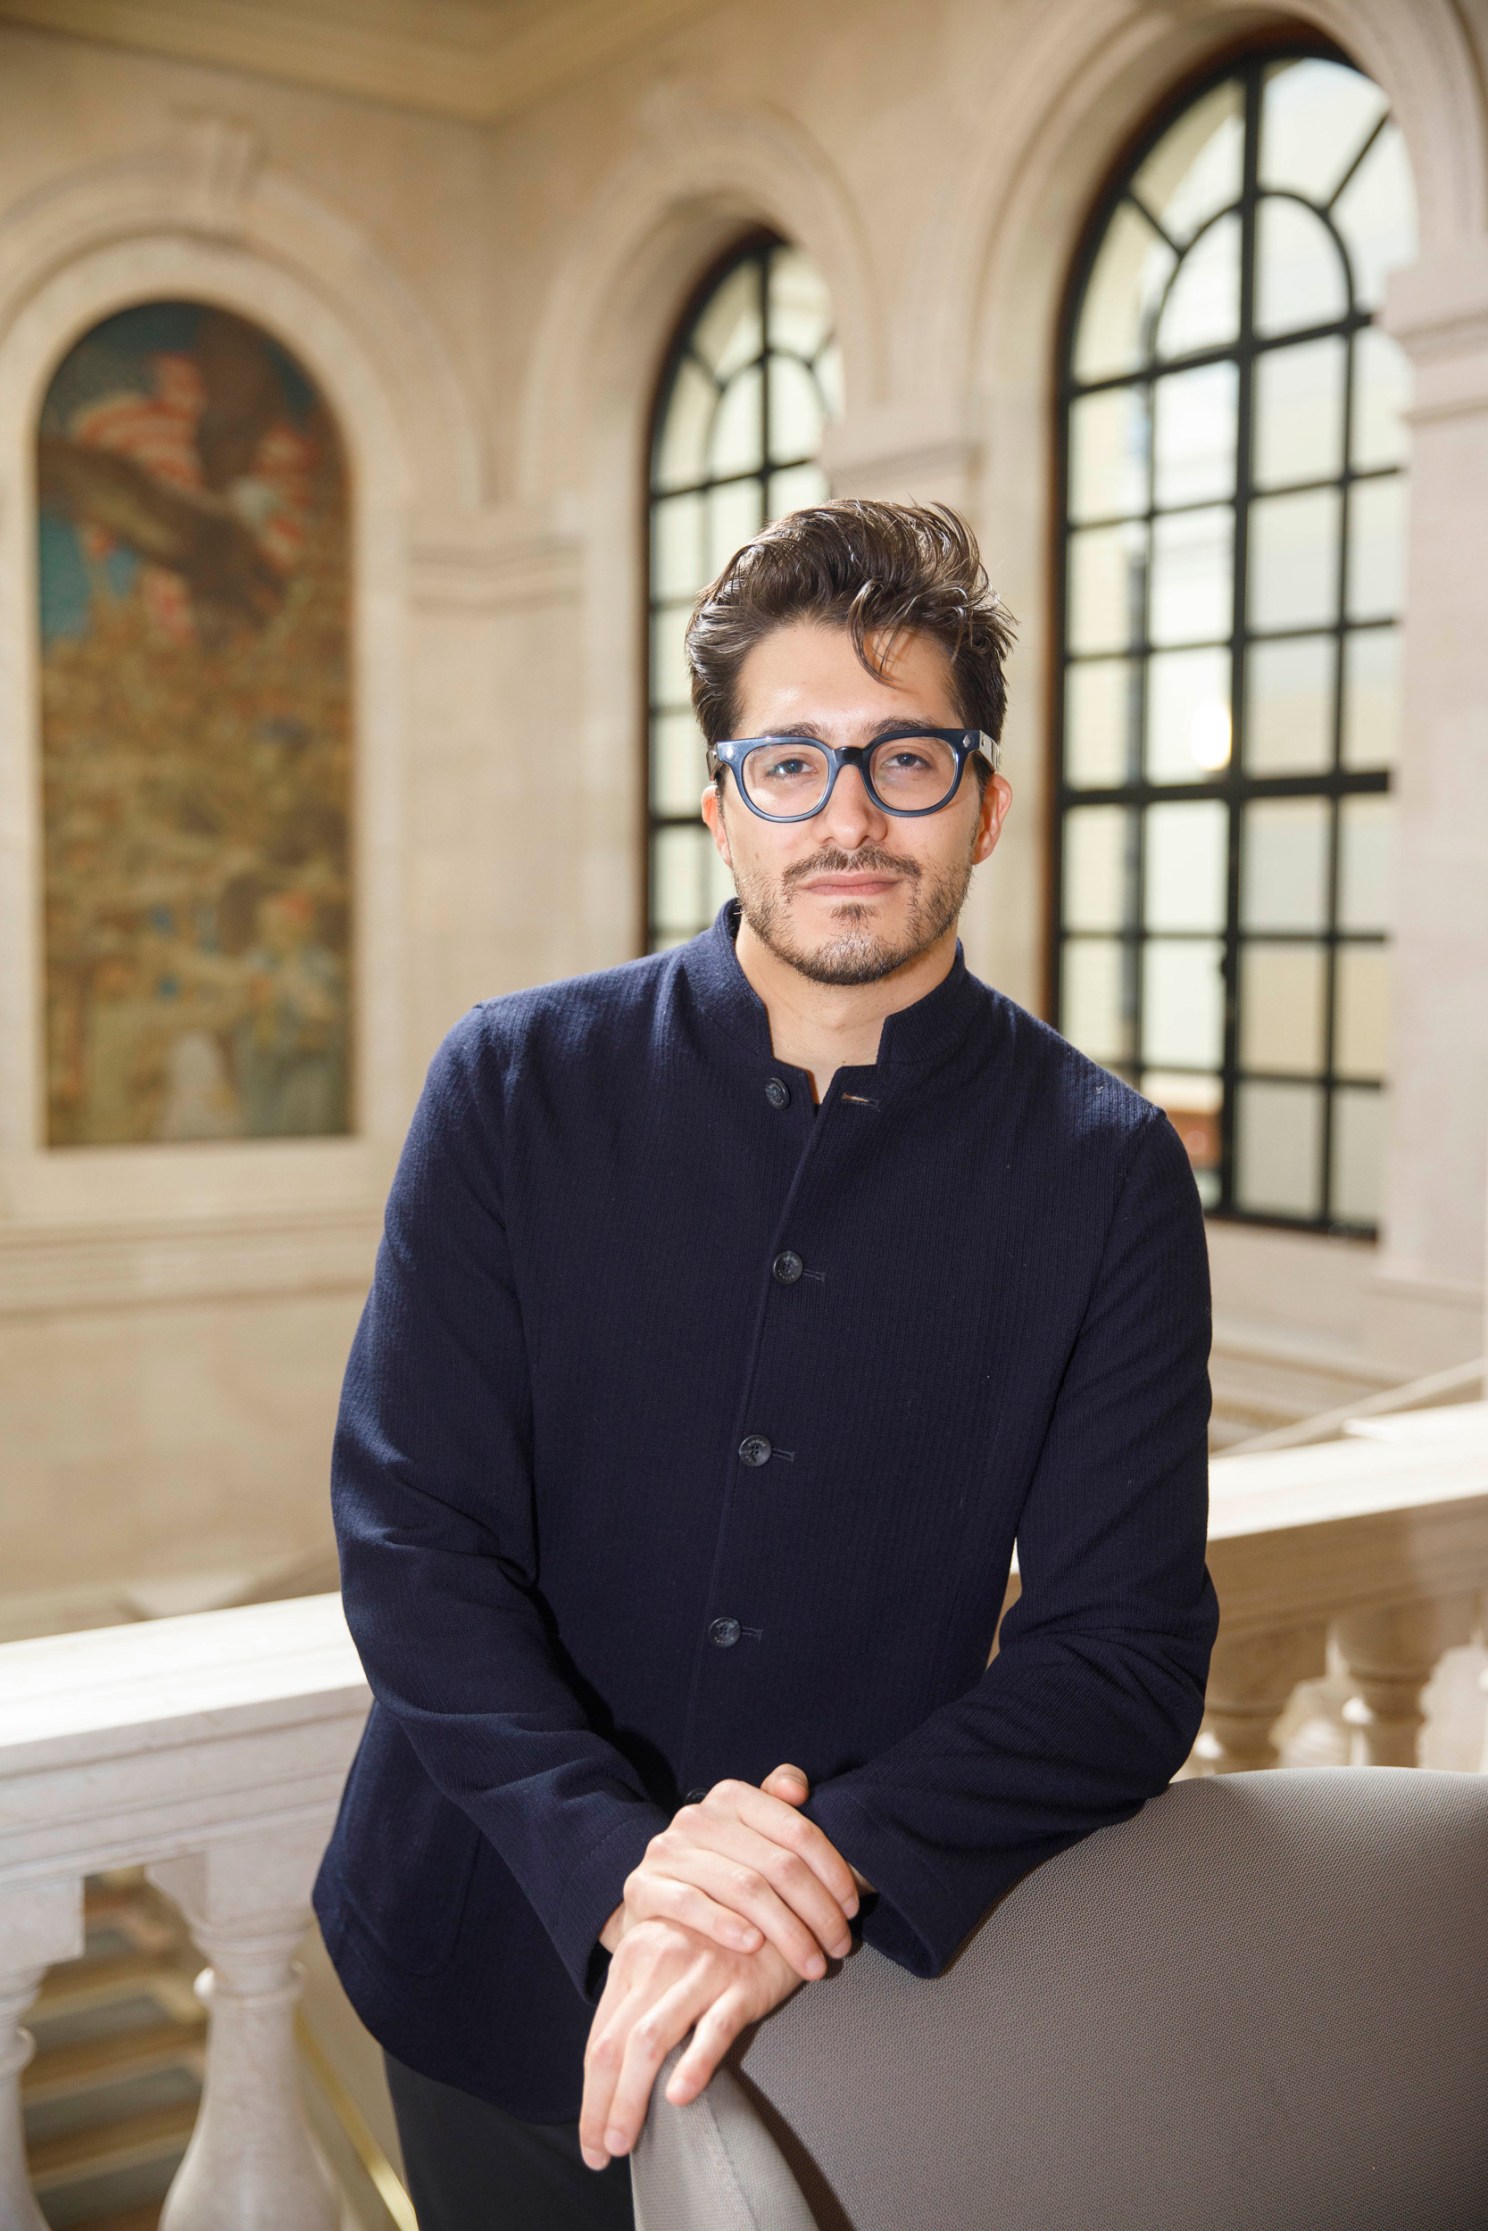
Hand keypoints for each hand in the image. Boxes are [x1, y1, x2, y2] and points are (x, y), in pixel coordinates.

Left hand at [580, 1917, 799, 2169]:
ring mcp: (700, 1970)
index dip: (590, 2095)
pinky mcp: (742, 1983)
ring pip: (650, 2040)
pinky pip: (714, 2028)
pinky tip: (679, 2096)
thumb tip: (613, 2068)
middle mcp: (659, 1958)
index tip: (590, 2137)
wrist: (779, 1898)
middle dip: (600, 2106)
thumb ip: (642, 1997)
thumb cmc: (720, 1936)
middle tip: (599, 2152)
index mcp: (634, 1953)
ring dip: (630, 2098)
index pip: (599, 2038)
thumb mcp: (670, 1954)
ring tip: (623, 2140)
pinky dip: (693, 2063)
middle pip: (614, 2044)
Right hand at [601, 1764, 858, 1981]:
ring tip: (811, 1962)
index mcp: (733, 1797)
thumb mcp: (749, 1833)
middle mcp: (699, 1816)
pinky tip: (753, 1946)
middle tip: (840, 1945)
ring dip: (786, 1931)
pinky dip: (726, 1925)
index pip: (797, 1832)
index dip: (833, 1871)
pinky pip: (691, 1904)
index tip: (853, 1909)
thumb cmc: (718, 1868)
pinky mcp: (643, 1886)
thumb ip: (778, 1806)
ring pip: (744, 1888)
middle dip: (818, 1911)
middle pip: (777, 1865)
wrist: (653, 1899)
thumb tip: (799, 1788)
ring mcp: (668, 1850)